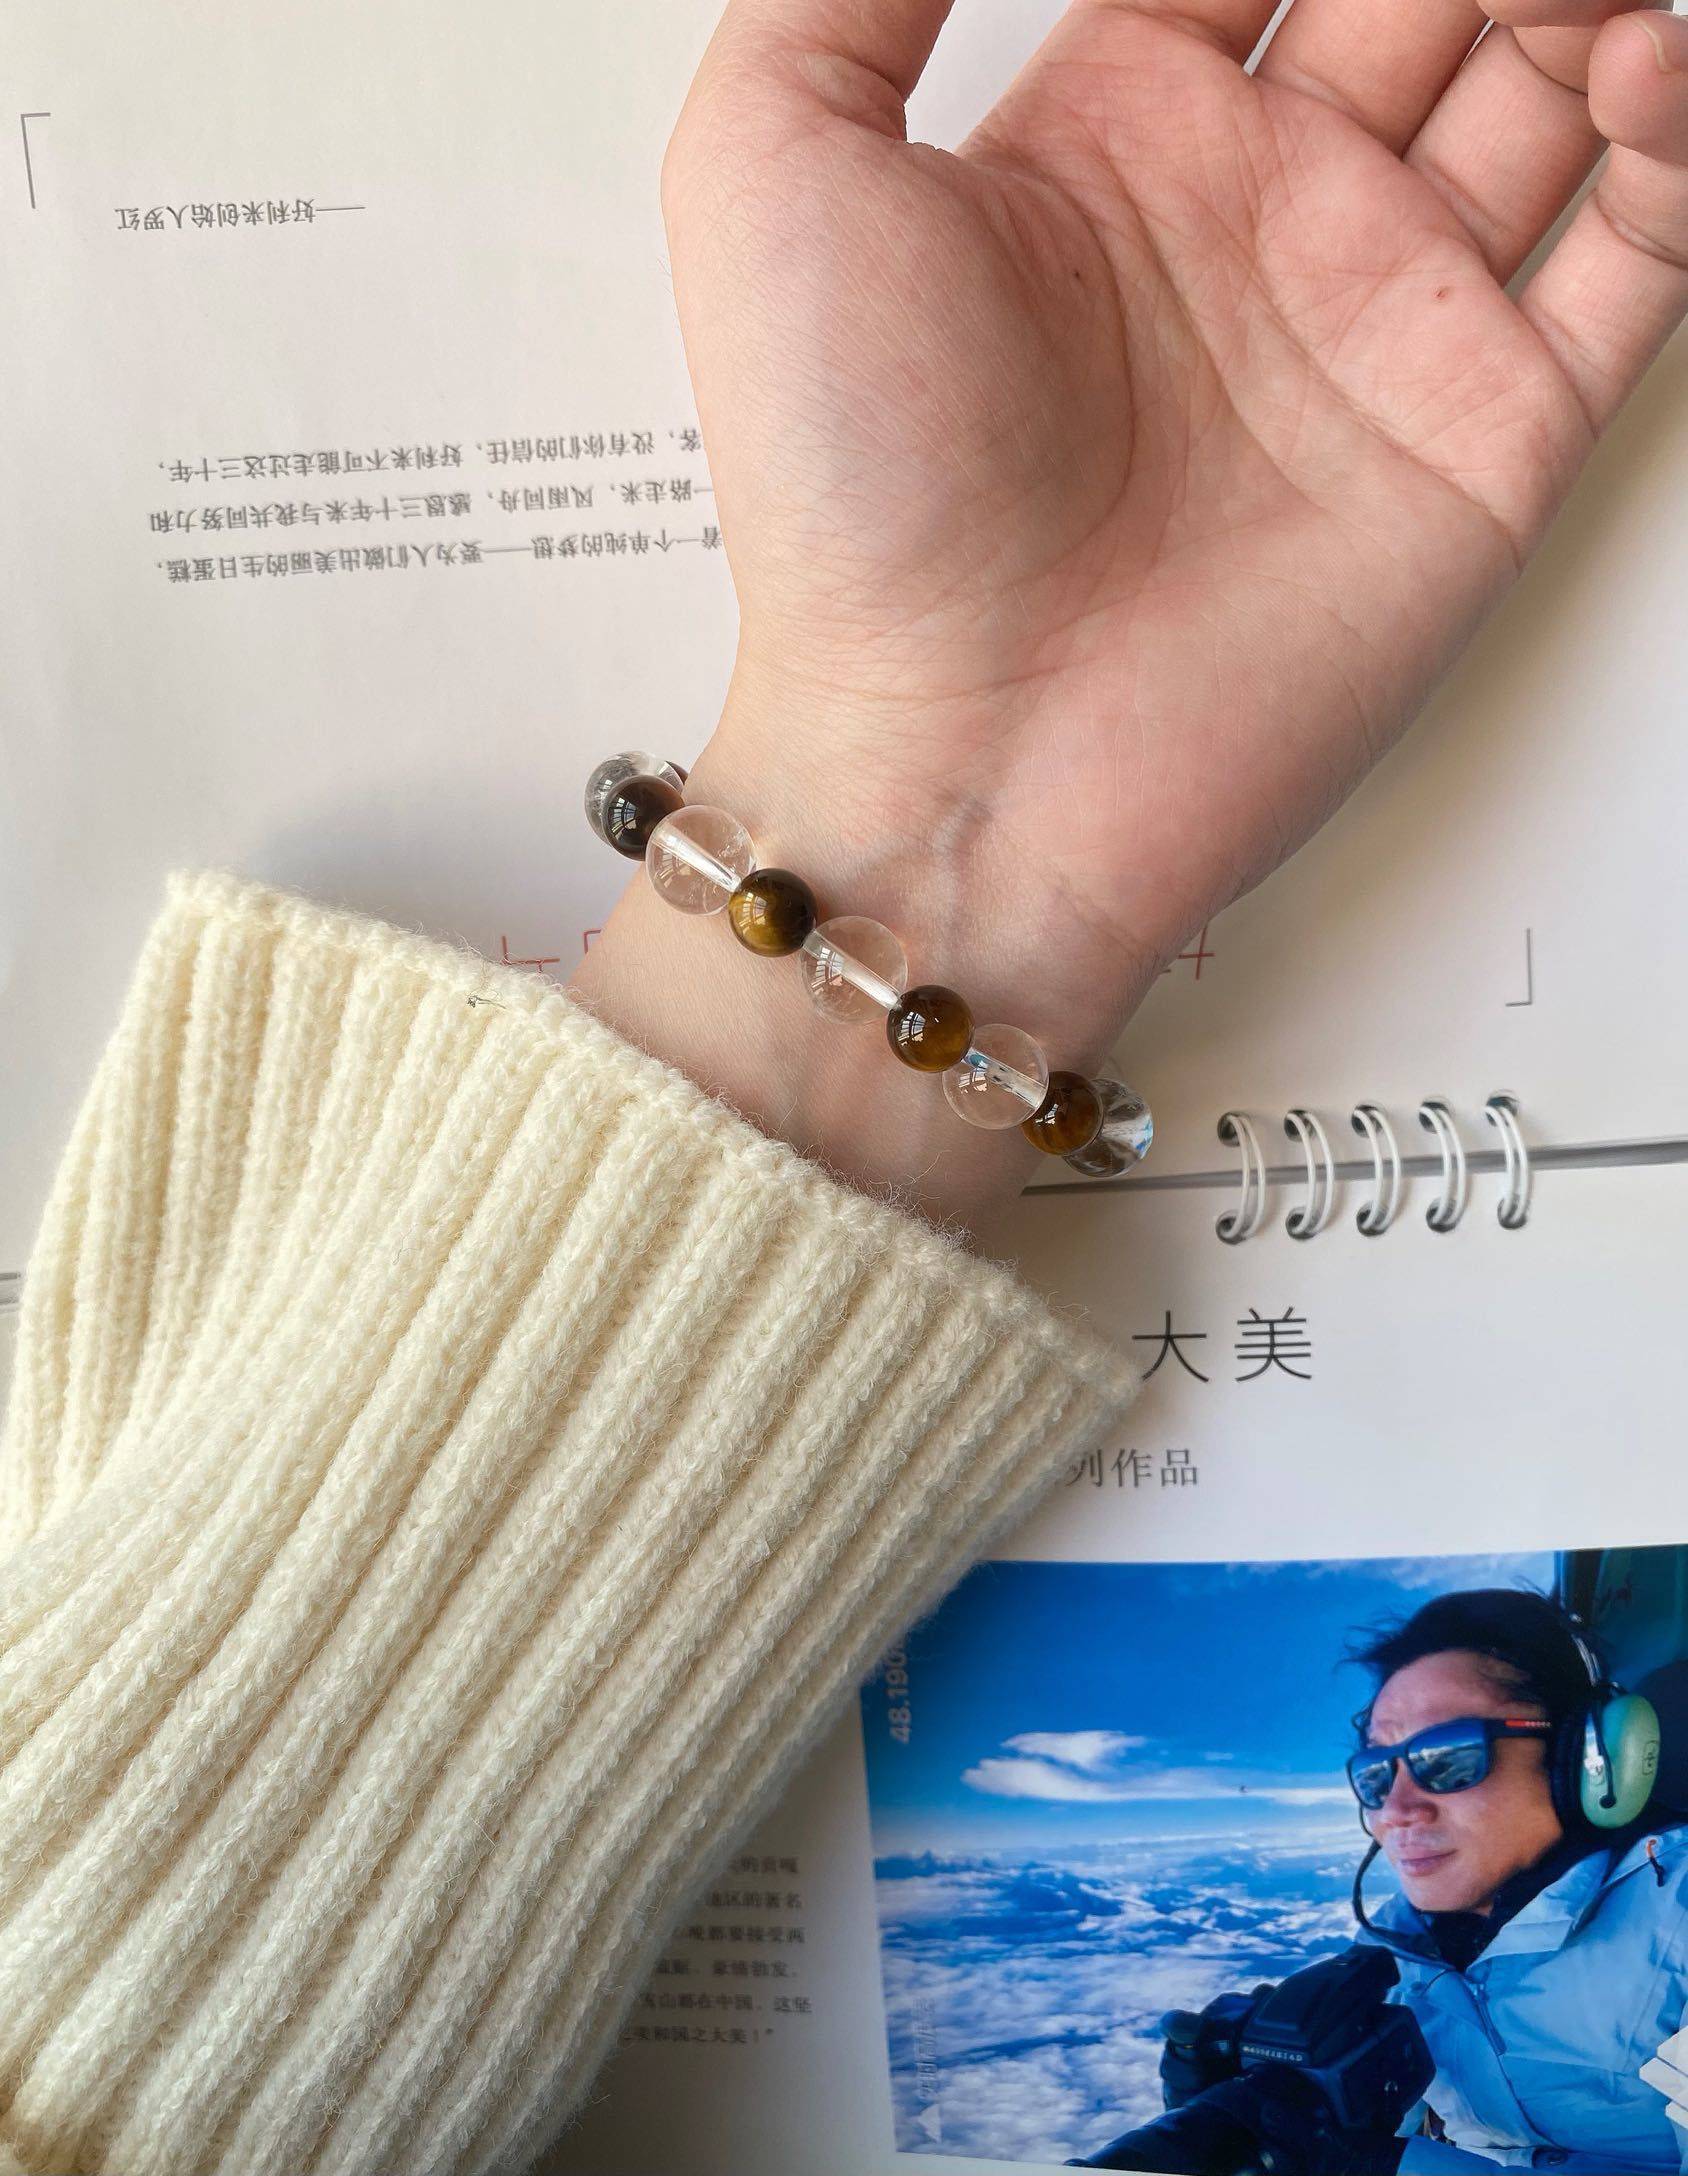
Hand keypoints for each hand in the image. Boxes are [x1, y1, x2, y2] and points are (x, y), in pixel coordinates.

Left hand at [572, 0, 1687, 1245]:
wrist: (956, 756)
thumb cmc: (849, 504)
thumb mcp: (771, 165)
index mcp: (1108, 140)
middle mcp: (1257, 226)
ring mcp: (1379, 329)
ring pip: (1550, 90)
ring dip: (1582, 7)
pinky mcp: (1482, 442)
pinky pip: (1639, 254)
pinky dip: (1675, 145)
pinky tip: (1642, 65)